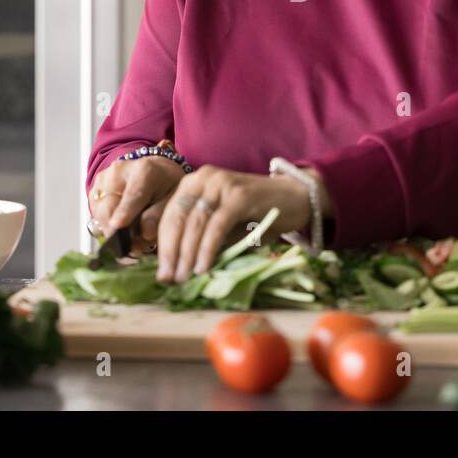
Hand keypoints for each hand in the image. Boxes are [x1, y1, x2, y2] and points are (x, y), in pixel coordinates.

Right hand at [89, 155, 185, 249]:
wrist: (156, 172)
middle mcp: (119, 172)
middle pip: (109, 208)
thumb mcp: (173, 200)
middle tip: (134, 249)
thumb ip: (159, 216)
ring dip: (113, 231)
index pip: (133, 195)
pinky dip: (108, 225)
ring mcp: (104, 179)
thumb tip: (144, 233)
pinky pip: (96, 215)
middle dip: (117, 233)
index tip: (118, 225)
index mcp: (145, 171)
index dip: (124, 212)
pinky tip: (123, 226)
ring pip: (100, 214)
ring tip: (132, 238)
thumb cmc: (166, 186)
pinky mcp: (95, 189)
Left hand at [155, 165, 317, 282]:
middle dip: (171, 253)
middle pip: (178, 219)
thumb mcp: (222, 224)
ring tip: (184, 278)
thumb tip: (177, 269)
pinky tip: (202, 268)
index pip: (170, 216)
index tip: (161, 274)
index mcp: (194, 183)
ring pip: (195, 223)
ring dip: (187, 254)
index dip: (162, 246)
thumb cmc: (256, 214)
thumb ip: (202, 238)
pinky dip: (207, 249)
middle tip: (169, 280)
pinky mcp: (238, 195)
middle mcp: (204, 178)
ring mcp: (221, 184)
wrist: (295, 198)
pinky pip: (216, 226)